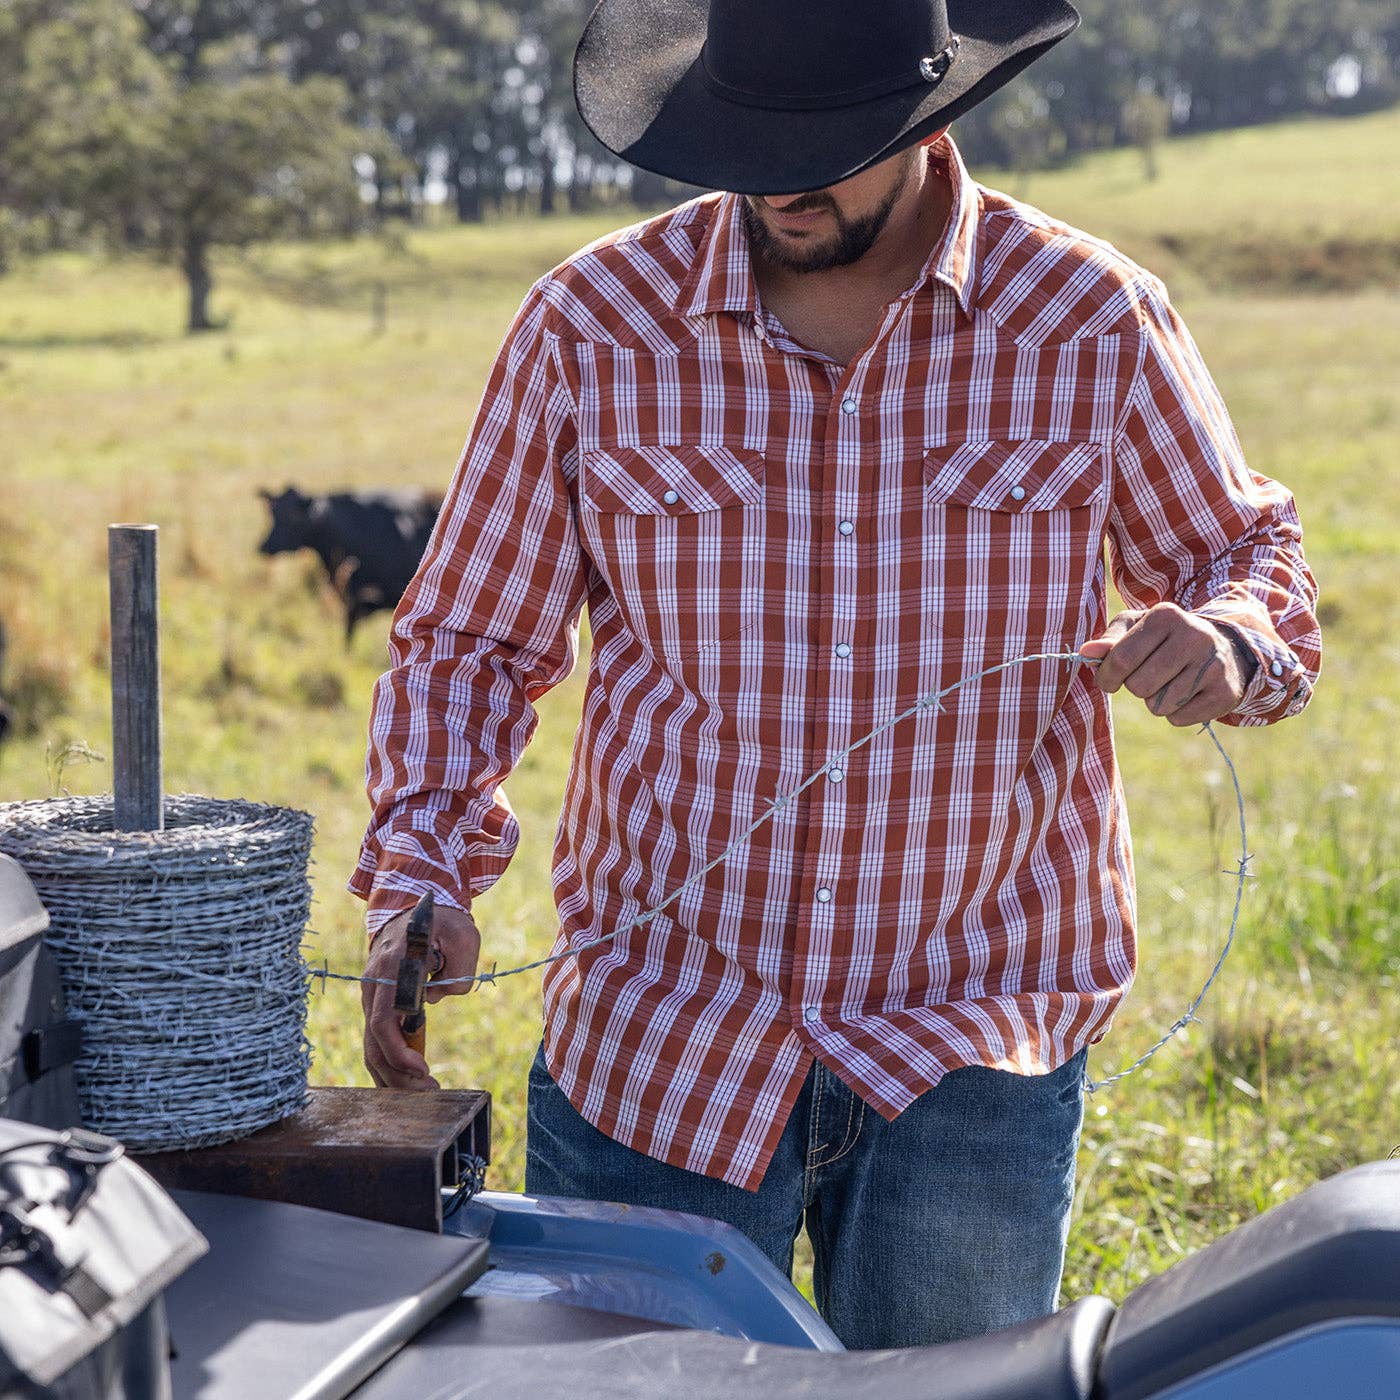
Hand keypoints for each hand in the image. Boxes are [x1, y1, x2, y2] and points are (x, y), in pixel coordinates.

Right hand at [361, 901, 480, 1089]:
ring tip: (426, 1090)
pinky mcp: (378, 1005)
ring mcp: (371, 997)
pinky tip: (408, 1082)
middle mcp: (373, 986)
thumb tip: (434, 1000)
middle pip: (373, 1043)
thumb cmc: (442, 923)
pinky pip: (377, 1041)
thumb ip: (456, 970)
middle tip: (431, 1090)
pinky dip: (390, 1064)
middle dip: (398, 1074)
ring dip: (393, 1075)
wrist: (415, 910)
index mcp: (390, 969)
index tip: (423, 1068)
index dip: (398, 1051)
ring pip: (371, 1047)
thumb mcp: (462, 936)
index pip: (382, 1021)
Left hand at [1079, 603, 1256, 726]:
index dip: (1107, 676)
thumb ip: (1109, 640)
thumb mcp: (1136, 628)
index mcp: (1166, 615)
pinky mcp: (1226, 692)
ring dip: (1155, 701)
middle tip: (1149, 675)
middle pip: (1139, 686)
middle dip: (1135, 687)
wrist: (1224, 648)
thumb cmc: (1165, 638)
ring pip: (1158, 706)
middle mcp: (1195, 636)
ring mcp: (1214, 665)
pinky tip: (1188, 692)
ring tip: (1170, 682)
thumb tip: (1086, 652)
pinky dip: (1175, 712)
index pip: (1121, 659)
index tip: (1108, 679)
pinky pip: (1178, 719)